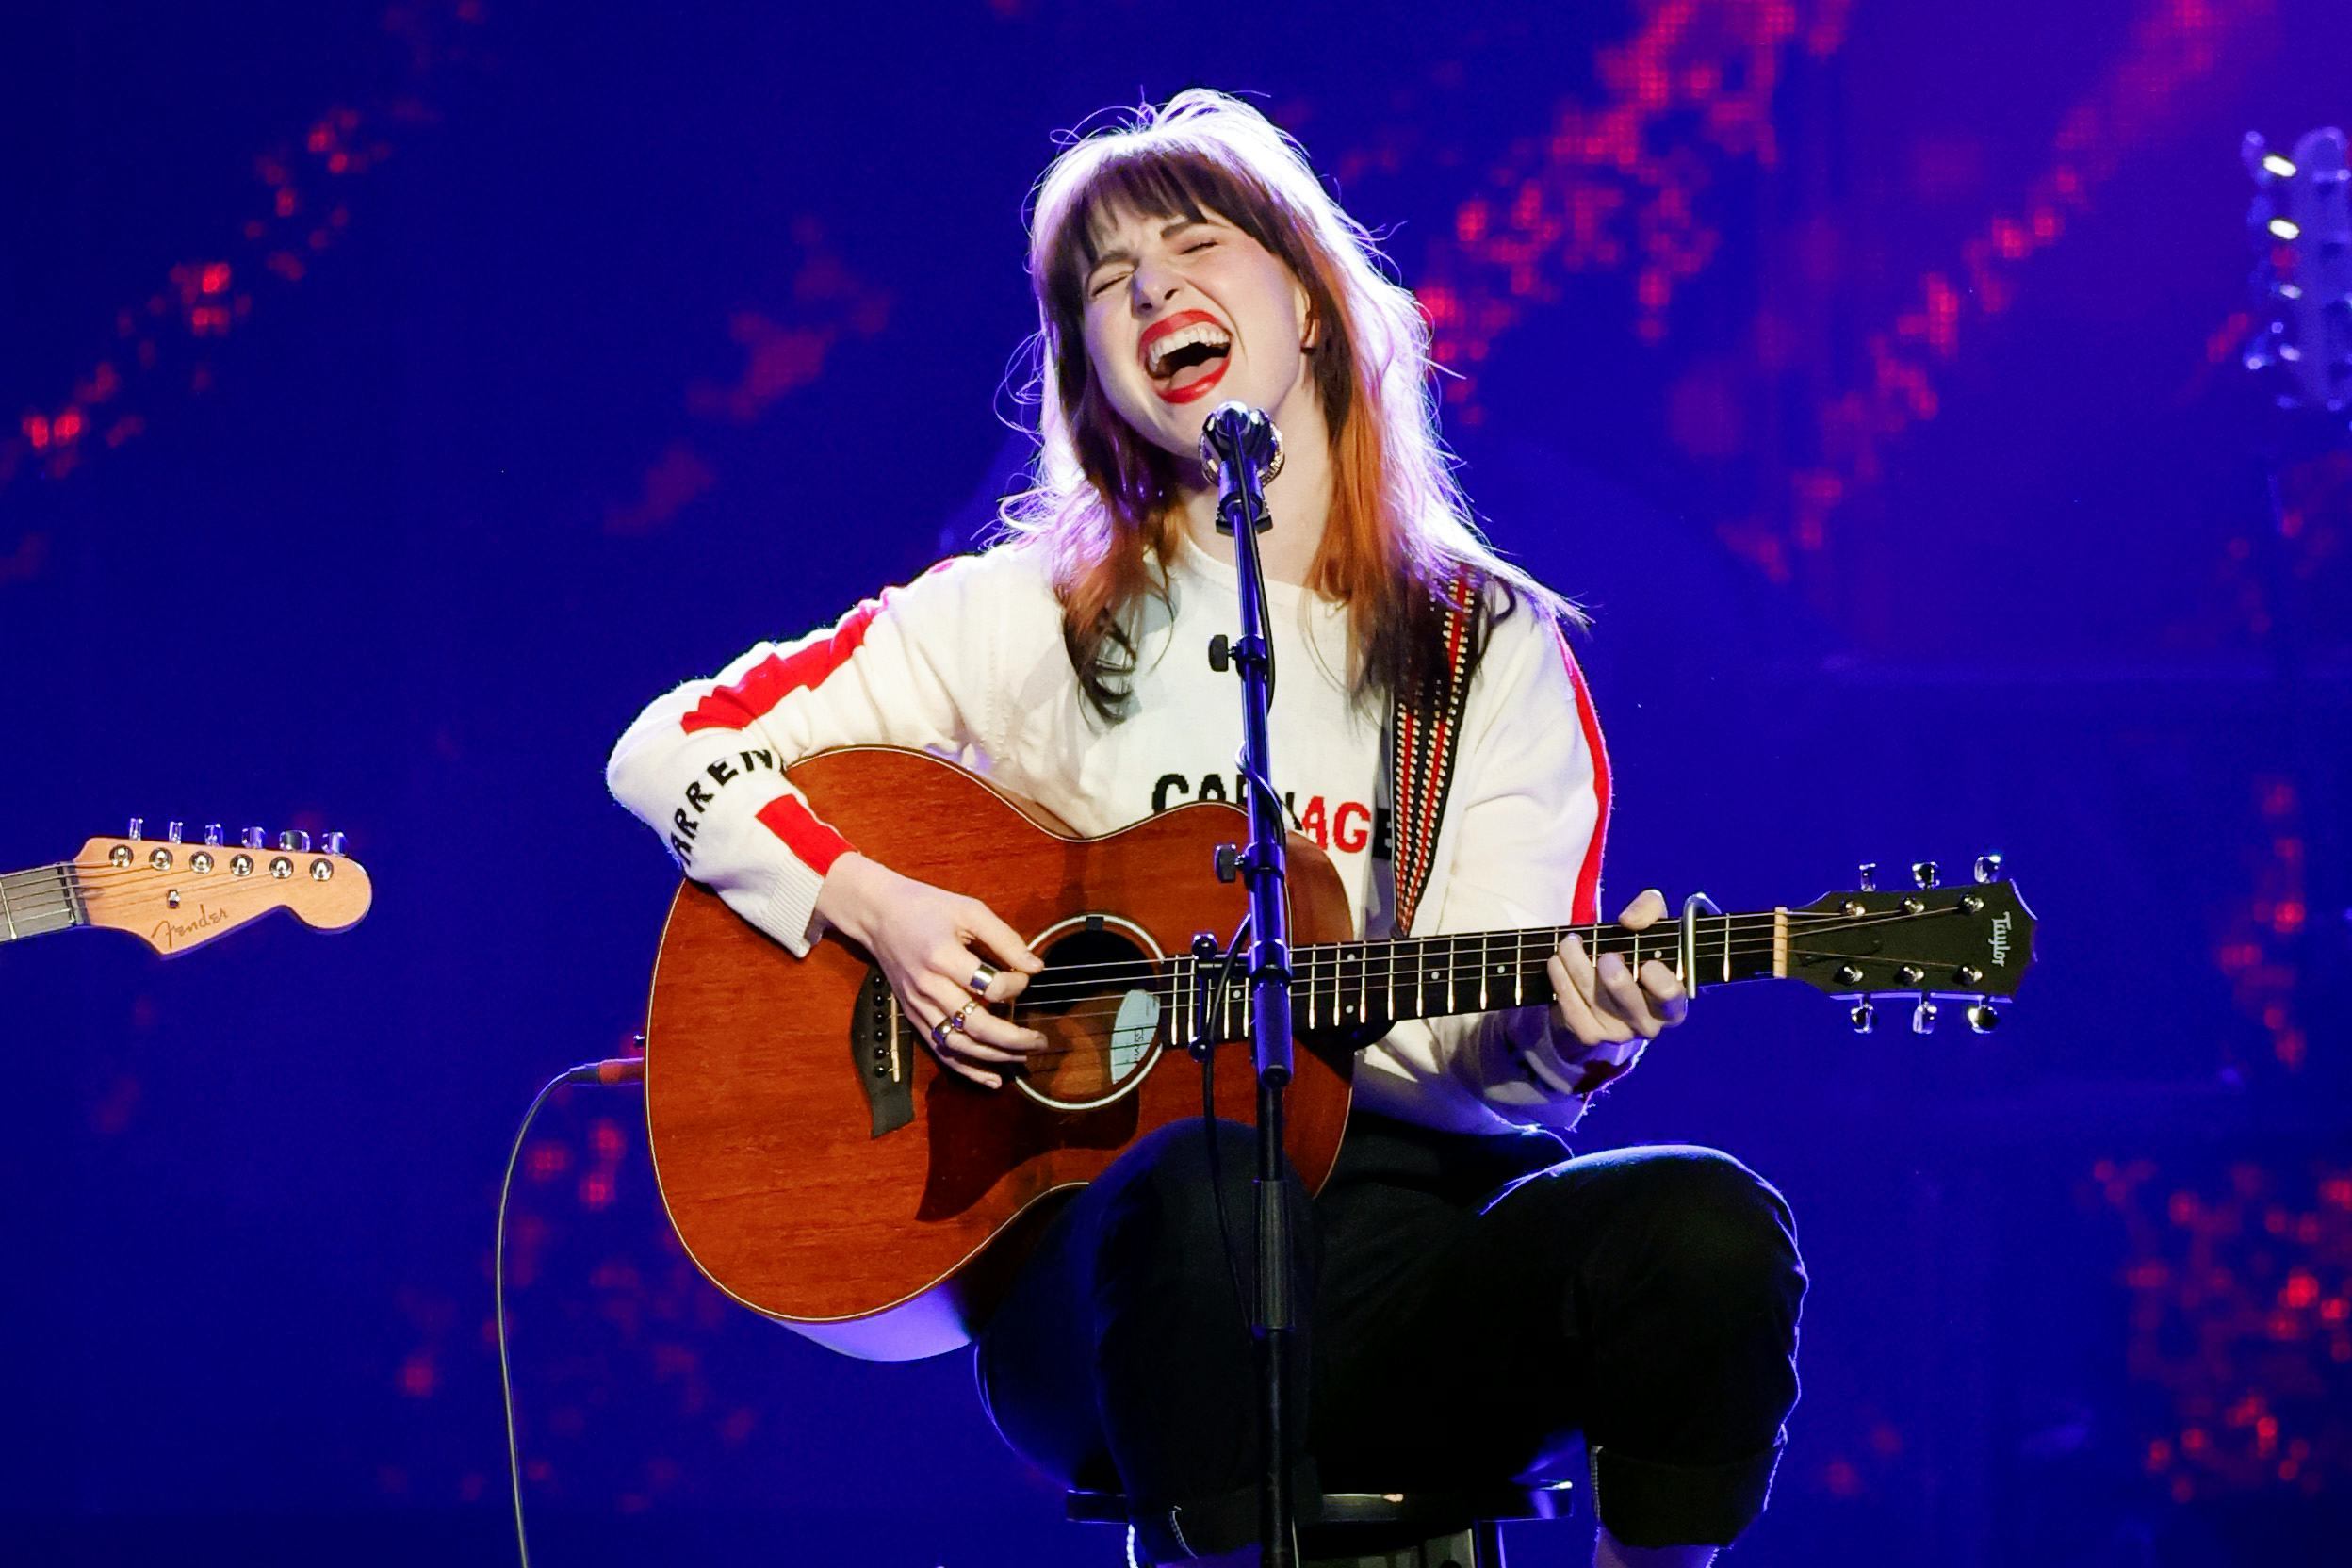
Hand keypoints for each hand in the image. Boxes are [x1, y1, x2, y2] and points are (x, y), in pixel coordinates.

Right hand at [814, 853, 1046, 1088]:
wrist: (877, 914)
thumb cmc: (927, 908)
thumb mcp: (969, 910)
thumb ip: (1005, 938)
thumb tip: (1035, 967)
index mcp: (943, 957)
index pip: (990, 986)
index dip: (1016, 985)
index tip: (1026, 975)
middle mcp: (928, 987)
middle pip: (976, 1026)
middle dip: (1014, 1039)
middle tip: (1041, 1041)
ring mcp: (918, 1005)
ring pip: (958, 1045)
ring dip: (994, 1057)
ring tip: (1022, 1058)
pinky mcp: (912, 1015)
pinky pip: (940, 1050)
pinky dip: (966, 1068)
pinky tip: (991, 1078)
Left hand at [1545, 887, 1688, 1094]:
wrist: (1607, 991)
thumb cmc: (1637, 954)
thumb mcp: (1651, 926)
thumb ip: (1650, 910)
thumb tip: (1629, 921)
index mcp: (1673, 1002)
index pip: (1671, 995)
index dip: (1659, 979)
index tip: (1647, 962)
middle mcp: (1649, 1024)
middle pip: (1629, 1001)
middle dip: (1616, 977)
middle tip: (1606, 955)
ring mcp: (1617, 1033)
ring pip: (1594, 999)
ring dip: (1576, 965)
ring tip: (1569, 943)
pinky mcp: (1589, 1034)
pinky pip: (1571, 1008)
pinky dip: (1561, 980)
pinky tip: (1557, 962)